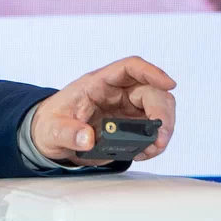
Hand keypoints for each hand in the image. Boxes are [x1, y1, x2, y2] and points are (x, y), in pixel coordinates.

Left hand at [28, 56, 176, 164]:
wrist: (50, 139)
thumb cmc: (50, 126)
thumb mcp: (51, 130)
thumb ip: (68, 133)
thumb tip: (87, 139)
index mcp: (97, 84)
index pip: (129, 67)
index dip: (151, 72)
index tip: (169, 84)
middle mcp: (117, 92)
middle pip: (151, 91)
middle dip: (162, 112)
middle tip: (160, 138)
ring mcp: (126, 108)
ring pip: (159, 108)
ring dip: (163, 128)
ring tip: (153, 148)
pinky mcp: (131, 125)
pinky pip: (153, 128)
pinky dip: (155, 141)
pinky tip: (144, 152)